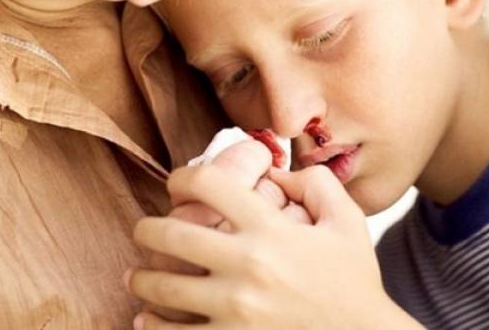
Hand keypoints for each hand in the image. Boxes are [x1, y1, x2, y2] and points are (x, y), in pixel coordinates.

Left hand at [125, 165, 420, 328]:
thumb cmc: (353, 279)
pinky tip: (145, 317)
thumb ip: (316, 183)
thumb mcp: (347, 220)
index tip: (177, 183)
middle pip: (172, 235)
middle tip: (143, 230)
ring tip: (135, 276)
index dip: (183, 176)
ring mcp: (235, 309)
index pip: (209, 184)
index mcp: (271, 229)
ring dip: (141, 279)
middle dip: (147, 229)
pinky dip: (152, 326)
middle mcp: (247, 265)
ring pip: (163, 288)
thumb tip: (276, 174)